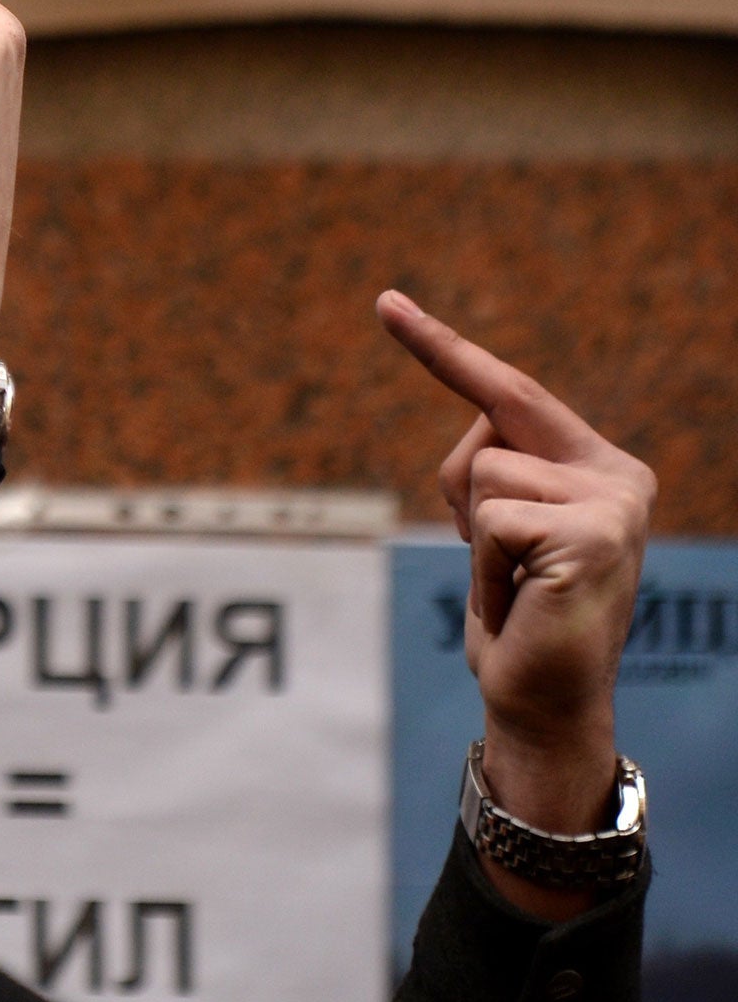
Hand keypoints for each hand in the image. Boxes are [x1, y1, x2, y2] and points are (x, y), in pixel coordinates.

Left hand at [378, 289, 653, 916]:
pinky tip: (519, 600)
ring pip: (480, 477)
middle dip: (460, 496)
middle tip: (499, 566)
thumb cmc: (512, 614)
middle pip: (483, 432)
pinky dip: (483, 568)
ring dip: (474, 543)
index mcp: (597, 463)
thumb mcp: (498, 526)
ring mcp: (613, 503)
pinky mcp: (594, 535)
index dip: (441, 346)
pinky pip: (489, 521)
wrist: (543, 700)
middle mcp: (618, 473)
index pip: (508, 391)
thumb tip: (482, 425)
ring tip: (511, 587)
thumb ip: (496, 468)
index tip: (383, 301)